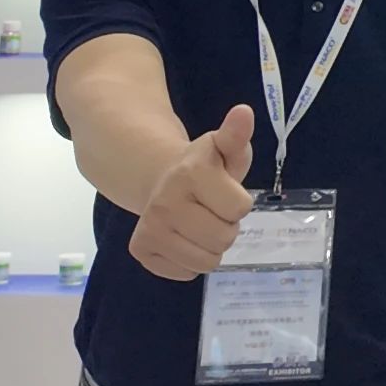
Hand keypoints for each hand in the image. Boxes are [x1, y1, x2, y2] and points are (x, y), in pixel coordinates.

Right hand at [131, 105, 254, 279]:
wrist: (160, 179)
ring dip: (211, 247)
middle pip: (224, 239)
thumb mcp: (224, 147)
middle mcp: (165, 202)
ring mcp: (149, 229)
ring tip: (200, 224)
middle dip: (226, 226)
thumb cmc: (204, 166)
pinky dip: (191, 261)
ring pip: (207, 262)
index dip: (239, 202)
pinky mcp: (141, 251)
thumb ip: (236, 135)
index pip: (240, 208)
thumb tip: (243, 112)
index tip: (225, 190)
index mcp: (190, 173)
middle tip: (212, 210)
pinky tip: (183, 238)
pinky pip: (187, 273)